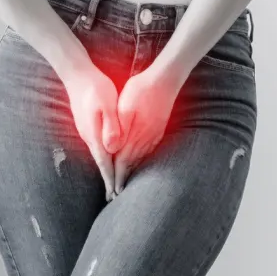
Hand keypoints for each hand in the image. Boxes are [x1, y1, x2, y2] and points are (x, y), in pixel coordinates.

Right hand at [61, 65, 123, 199]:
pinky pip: (97, 145)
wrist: (77, 73)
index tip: (116, 194)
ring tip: (112, 181)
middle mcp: (89, 136)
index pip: (105, 162)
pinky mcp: (86, 124)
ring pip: (99, 154)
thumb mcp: (108, 105)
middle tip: (114, 196)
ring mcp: (86, 130)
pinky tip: (108, 156)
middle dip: (108, 178)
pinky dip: (104, 155)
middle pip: (101, 162)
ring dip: (106, 168)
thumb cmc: (96, 87)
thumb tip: (113, 147)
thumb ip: (112, 126)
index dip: (111, 178)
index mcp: (95, 134)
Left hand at [111, 65, 181, 198]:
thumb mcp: (125, 106)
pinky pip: (149, 149)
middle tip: (118, 195)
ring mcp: (154, 134)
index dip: (115, 177)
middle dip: (124, 179)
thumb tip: (112, 149)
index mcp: (135, 134)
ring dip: (134, 171)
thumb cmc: (141, 89)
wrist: (165, 79)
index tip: (111, 191)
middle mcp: (146, 138)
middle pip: (132, 164)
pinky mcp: (158, 129)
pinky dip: (142, 159)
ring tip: (128, 183)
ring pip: (141, 158)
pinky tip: (140, 161)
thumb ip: (118, 128)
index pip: (122, 161)